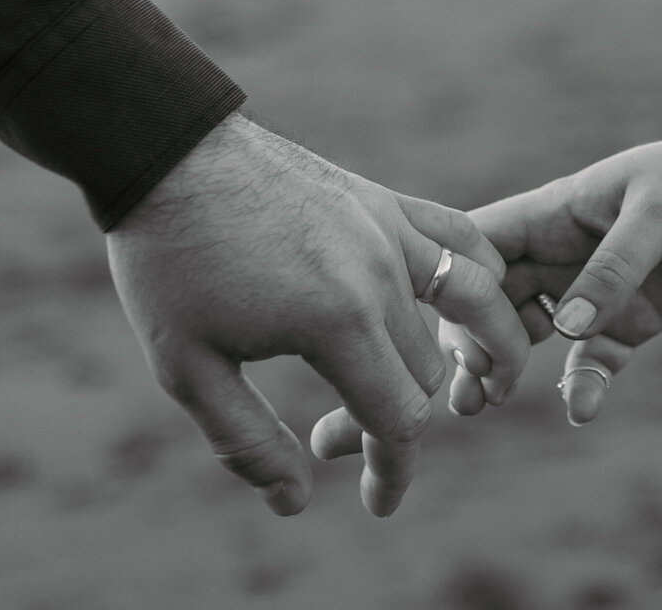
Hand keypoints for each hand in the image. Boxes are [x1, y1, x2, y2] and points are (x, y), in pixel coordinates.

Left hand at [106, 113, 528, 515]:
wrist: (168, 157)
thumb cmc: (170, 264)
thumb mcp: (188, 368)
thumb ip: (247, 442)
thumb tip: (296, 501)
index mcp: (336, 323)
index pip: (399, 418)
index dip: (393, 471)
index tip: (379, 503)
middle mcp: (380, 275)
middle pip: (428, 373)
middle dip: (403, 422)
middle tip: (350, 444)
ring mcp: (389, 230)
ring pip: (471, 304)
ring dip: (490, 347)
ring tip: (493, 382)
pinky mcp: (384, 200)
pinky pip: (461, 237)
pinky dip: (485, 272)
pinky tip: (484, 293)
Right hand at [441, 47, 661, 423]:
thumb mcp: (660, 212)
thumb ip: (613, 267)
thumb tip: (566, 327)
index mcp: (549, 216)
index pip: (478, 250)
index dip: (457, 288)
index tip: (461, 333)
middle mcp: (558, 255)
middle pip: (490, 300)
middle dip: (470, 343)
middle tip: (467, 390)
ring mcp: (590, 291)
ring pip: (525, 335)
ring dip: (501, 370)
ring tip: (479, 406)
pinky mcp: (628, 320)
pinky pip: (591, 359)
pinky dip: (580, 384)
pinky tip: (580, 409)